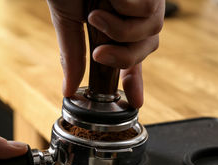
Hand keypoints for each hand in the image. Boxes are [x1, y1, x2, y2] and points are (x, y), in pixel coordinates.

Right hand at [47, 0, 164, 107]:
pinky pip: (146, 13)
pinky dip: (125, 9)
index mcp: (114, 24)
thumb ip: (72, 54)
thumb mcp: (67, 20)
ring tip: (98, 13)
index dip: (134, 80)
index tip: (136, 101)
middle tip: (99, 54)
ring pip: (150, 34)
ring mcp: (145, 1)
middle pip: (144, 51)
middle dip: (123, 59)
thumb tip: (67, 88)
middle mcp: (133, 15)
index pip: (130, 57)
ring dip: (119, 30)